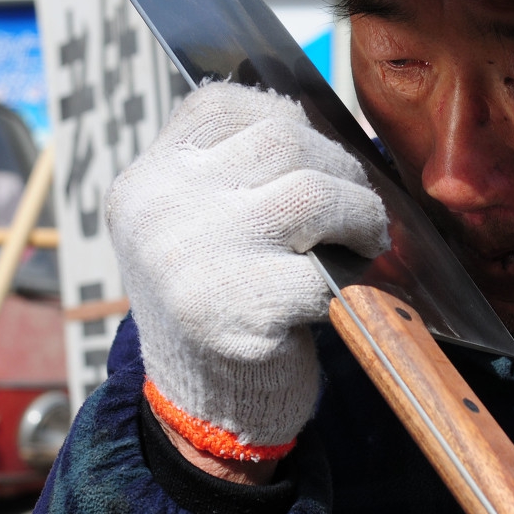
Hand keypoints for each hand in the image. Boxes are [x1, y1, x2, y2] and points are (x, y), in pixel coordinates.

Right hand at [106, 81, 388, 464]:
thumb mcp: (197, 228)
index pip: (220, 104)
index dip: (284, 116)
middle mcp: (158, 212)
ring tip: (367, 238)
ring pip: (311, 193)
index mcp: (146, 183)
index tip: (316, 153)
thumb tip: (319, 124)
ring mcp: (195, 261)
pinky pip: (323, 272)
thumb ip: (233, 172)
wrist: (204, 409)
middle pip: (280, 139)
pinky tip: (350, 290)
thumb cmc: (220, 306)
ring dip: (360, 214)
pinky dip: (352, 280)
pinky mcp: (237, 313)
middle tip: (359, 204)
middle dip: (340, 166)